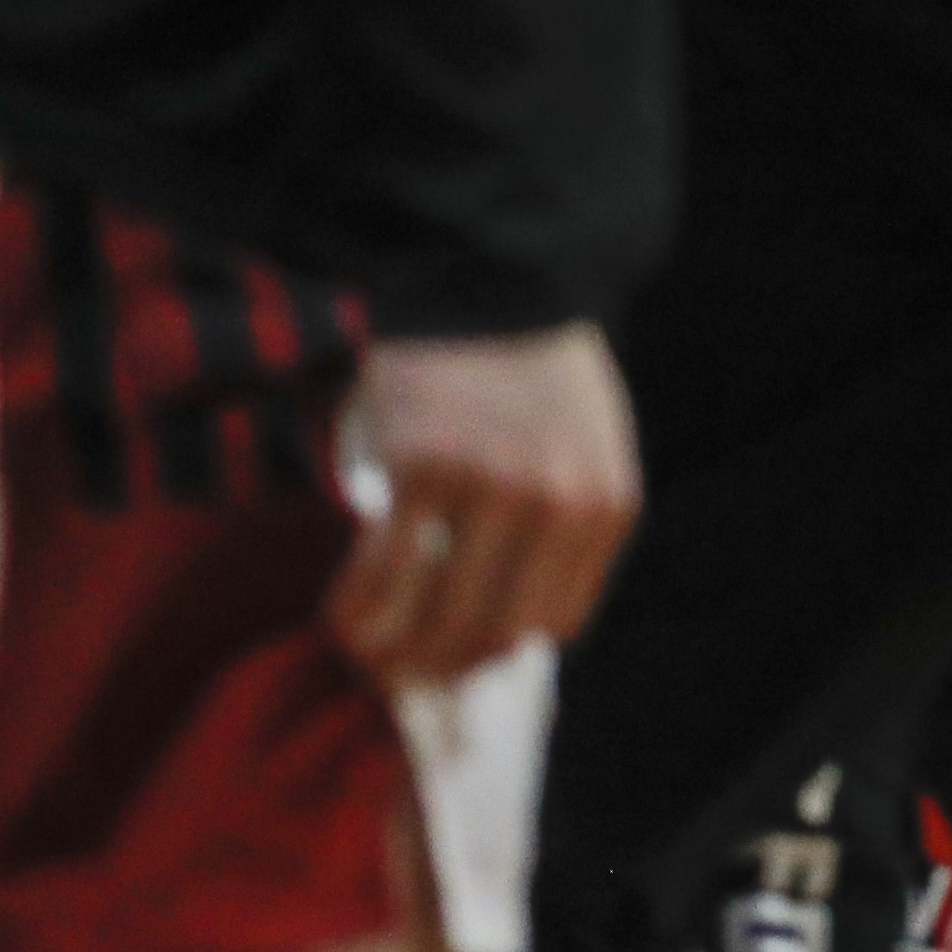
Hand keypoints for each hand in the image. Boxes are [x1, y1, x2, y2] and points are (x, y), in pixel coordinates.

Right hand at [328, 324, 638, 684]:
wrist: (493, 280)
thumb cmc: (534, 375)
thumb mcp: (585, 451)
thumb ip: (562, 531)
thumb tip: (507, 637)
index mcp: (608, 503)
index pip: (557, 623)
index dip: (499, 651)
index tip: (457, 657)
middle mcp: (561, 503)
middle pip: (493, 634)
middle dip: (438, 666)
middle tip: (397, 671)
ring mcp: (493, 487)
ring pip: (436, 619)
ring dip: (391, 652)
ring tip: (365, 650)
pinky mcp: (424, 467)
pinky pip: (382, 576)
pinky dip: (355, 609)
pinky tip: (343, 613)